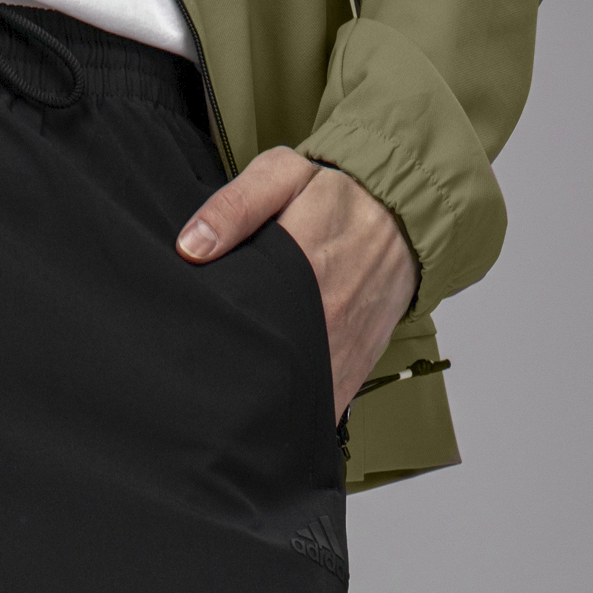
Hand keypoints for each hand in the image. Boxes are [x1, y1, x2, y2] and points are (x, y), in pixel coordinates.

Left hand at [177, 147, 417, 423]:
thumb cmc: (336, 195)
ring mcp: (342, 346)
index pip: (248, 316)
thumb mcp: (283, 177)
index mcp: (302, 263)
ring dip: (263, 406)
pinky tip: (268, 416)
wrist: (406, 217)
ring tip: (229, 411)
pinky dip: (296, 415)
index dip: (212, 341)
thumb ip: (236, 206)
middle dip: (231, 383)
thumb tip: (190, 246)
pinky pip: (323, 405)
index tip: (187, 355)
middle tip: (199, 387)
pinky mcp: (356, 365)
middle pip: (266, 366)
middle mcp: (326, 313)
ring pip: (295, 395)